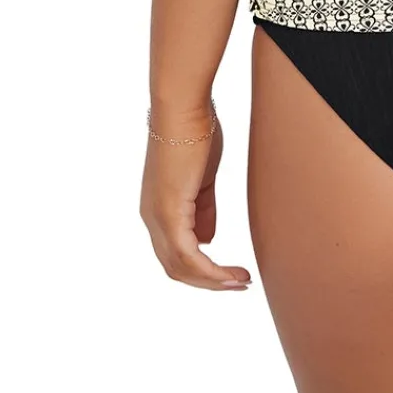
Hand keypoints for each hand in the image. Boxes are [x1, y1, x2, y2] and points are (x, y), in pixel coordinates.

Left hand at [140, 110, 252, 289]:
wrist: (184, 107)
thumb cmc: (194, 131)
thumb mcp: (202, 178)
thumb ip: (203, 208)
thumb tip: (208, 238)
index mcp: (158, 209)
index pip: (176, 253)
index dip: (203, 269)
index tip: (231, 273)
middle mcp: (151, 218)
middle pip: (176, 268)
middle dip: (209, 282)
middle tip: (240, 284)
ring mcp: (158, 217)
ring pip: (181, 267)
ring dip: (213, 281)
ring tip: (242, 282)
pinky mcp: (169, 213)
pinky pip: (189, 255)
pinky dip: (211, 271)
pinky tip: (231, 273)